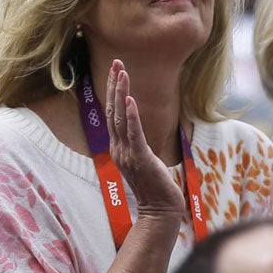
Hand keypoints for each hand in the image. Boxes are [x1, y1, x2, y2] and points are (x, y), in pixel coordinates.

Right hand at [105, 60, 183, 218]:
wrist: (159, 210)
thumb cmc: (156, 187)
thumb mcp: (144, 162)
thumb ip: (138, 146)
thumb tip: (139, 132)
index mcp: (119, 147)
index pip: (113, 114)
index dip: (114, 92)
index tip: (118, 71)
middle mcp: (119, 148)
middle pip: (113, 110)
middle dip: (115, 85)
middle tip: (117, 62)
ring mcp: (127, 153)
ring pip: (120, 118)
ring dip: (121, 93)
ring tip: (122, 73)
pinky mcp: (140, 159)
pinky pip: (134, 134)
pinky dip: (131, 117)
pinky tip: (130, 101)